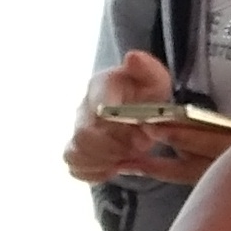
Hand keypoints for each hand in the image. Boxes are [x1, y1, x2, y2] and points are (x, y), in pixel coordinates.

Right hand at [64, 50, 230, 186]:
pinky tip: (115, 166)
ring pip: (74, 154)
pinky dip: (95, 173)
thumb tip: (132, 58)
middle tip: (138, 148)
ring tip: (127, 157)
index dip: (119, 127)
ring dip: (104, 162)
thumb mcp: (155, 79)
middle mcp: (82, 109)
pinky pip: (75, 168)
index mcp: (100, 87)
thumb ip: (147, 69)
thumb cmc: (147, 94)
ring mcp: (77, 131)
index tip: (142, 130)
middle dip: (114, 148)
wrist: (140, 109)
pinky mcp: (78, 151)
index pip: (96, 109)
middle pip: (82, 137)